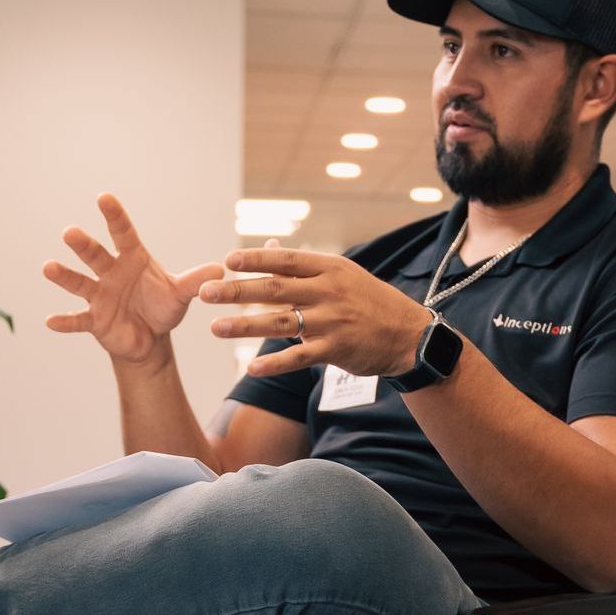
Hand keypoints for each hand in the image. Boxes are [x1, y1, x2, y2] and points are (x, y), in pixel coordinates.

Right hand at [42, 194, 223, 365]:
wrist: (150, 339)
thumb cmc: (163, 308)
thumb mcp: (180, 294)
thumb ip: (196, 282)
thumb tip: (220, 269)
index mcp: (133, 259)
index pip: (123, 233)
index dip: (114, 216)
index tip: (104, 197)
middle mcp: (111, 272)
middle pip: (96, 255)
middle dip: (83, 245)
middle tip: (70, 232)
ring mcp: (100, 296)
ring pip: (80, 282)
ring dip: (64, 276)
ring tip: (48, 267)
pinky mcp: (94, 320)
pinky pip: (77, 320)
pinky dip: (65, 321)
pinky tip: (50, 321)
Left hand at [199, 243, 434, 378]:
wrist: (409, 336)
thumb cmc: (369, 302)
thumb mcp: (342, 276)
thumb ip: (304, 267)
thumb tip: (270, 248)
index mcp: (330, 269)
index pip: (286, 261)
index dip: (256, 260)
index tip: (227, 261)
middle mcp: (329, 292)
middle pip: (275, 289)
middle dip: (237, 291)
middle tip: (206, 294)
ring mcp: (332, 321)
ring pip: (280, 322)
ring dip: (244, 326)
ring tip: (215, 328)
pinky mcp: (336, 350)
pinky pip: (299, 357)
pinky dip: (275, 363)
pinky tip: (251, 366)